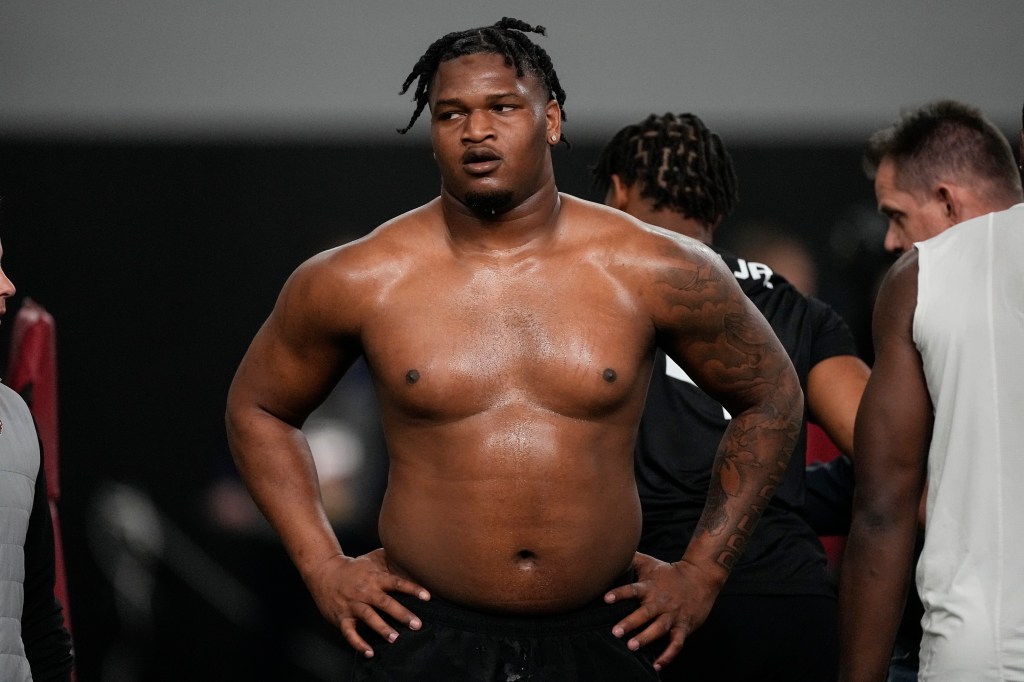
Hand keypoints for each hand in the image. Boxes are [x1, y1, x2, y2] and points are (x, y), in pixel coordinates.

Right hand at [305, 548, 429, 657]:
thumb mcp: (371, 558)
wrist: (324, 572)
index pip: (397, 583)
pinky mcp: (342, 617)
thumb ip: (389, 558)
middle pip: (385, 602)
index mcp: (375, 578)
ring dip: (381, 628)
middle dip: (401, 614)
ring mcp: (353, 605)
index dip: (412, 589)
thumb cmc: (353, 567)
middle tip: (417, 624)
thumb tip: (409, 554)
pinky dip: (358, 643)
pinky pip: (350, 632)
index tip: (427, 597)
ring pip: (368, 617)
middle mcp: (365, 591)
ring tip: (394, 638)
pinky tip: (369, 652)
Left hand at [604, 552, 718, 670]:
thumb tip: (612, 551)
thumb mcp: (650, 563)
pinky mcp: (684, 626)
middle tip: (616, 632)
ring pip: (659, 629)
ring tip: (632, 646)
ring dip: (646, 638)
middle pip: (644, 613)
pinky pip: (676, 644)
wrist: (701, 577)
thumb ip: (631, 559)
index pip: (632, 590)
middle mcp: (660, 602)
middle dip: (630, 622)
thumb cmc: (670, 572)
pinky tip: (657, 665)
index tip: (606, 598)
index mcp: (650, 587)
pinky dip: (668, 656)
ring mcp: (673, 615)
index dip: (620, 593)